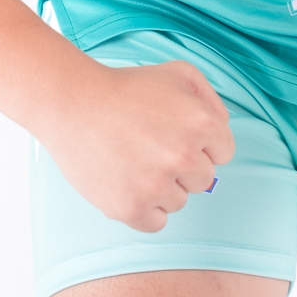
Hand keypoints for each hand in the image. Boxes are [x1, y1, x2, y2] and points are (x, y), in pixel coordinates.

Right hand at [40, 59, 234, 231]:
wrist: (72, 102)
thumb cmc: (126, 87)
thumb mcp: (179, 74)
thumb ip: (212, 101)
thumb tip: (221, 133)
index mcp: (202, 123)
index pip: (223, 153)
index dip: (200, 143)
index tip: (174, 134)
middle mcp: (184, 156)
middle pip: (204, 179)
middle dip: (182, 165)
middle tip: (150, 146)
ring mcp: (156, 185)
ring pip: (179, 201)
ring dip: (162, 186)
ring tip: (134, 160)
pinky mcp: (130, 207)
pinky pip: (157, 222)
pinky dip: (145, 209)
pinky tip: (130, 184)